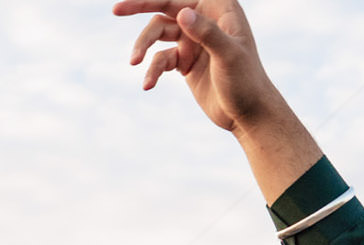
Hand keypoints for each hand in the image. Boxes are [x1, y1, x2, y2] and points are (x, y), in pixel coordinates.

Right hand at [117, 1, 283, 131]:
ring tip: (134, 63)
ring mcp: (193, 41)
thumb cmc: (246, 81)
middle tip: (115, 10)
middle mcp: (205, 20)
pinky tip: (148, 85)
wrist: (248, 114)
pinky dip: (152, 71)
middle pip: (165, 8)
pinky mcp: (185, 62)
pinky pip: (161, 60)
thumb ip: (207, 33)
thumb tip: (182, 14)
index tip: (129, 1)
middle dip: (139, 8)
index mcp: (219, 8)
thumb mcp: (228, 56)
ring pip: (159, 35)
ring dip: (144, 47)